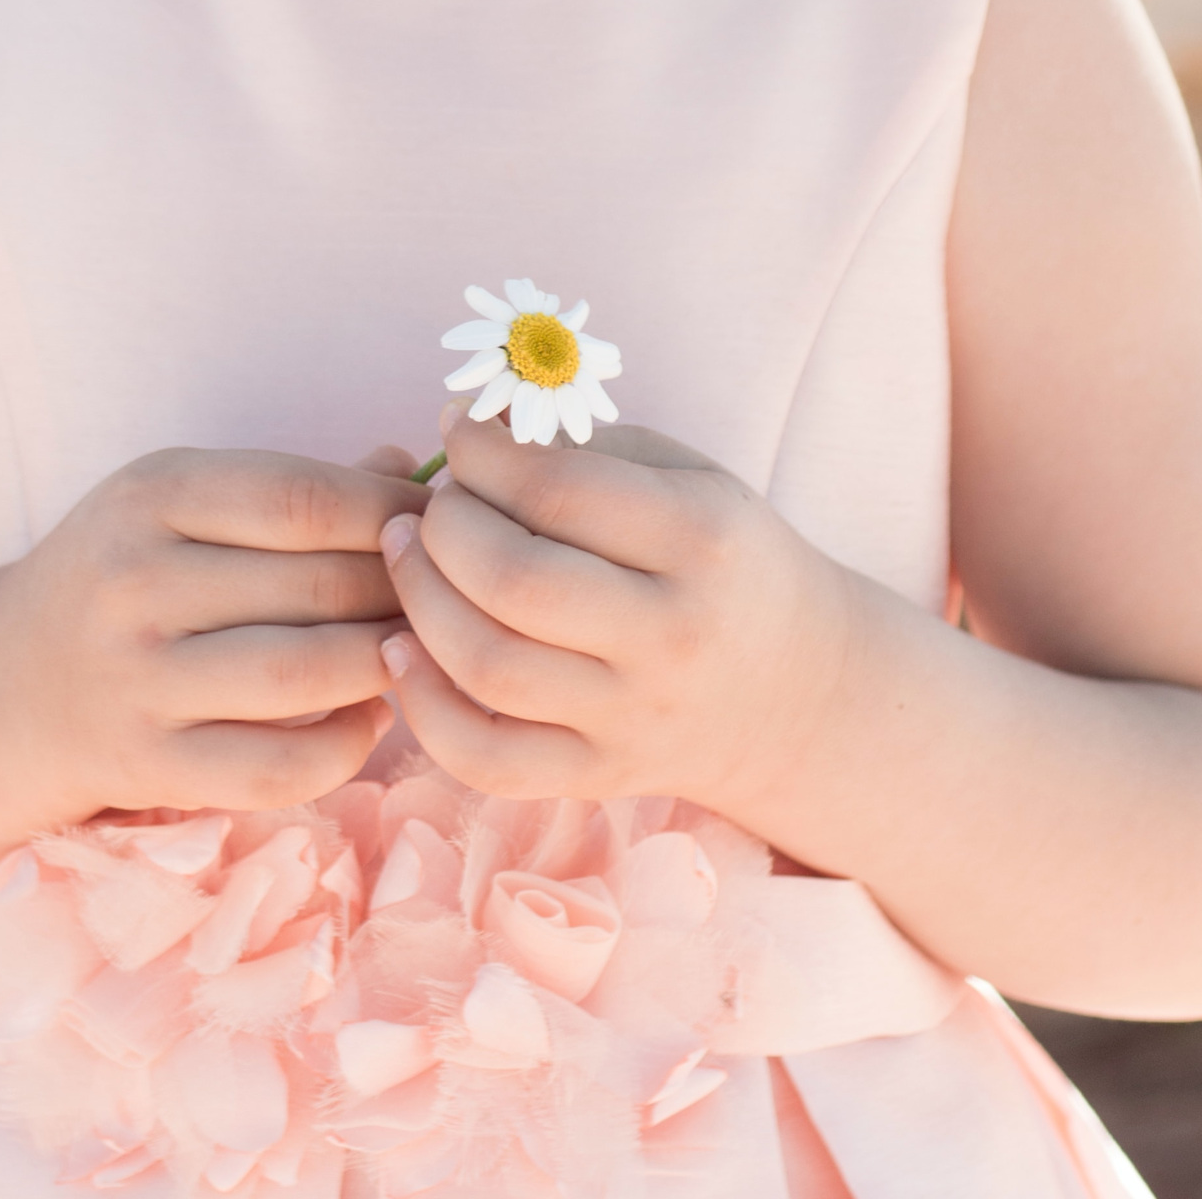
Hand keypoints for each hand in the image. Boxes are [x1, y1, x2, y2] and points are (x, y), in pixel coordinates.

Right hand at [0, 446, 430, 817]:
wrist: (2, 688)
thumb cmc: (125, 580)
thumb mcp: (181, 506)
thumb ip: (294, 489)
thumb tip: (413, 467)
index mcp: (150, 494)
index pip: (304, 497)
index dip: (393, 514)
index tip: (442, 526)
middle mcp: (135, 582)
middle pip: (318, 586)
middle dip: (406, 593)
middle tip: (454, 598)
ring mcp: (136, 679)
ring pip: (306, 674)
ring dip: (387, 666)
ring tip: (420, 653)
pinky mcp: (146, 764)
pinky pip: (278, 765)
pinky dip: (346, 745)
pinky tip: (371, 717)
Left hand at [379, 404, 852, 804]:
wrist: (799, 692)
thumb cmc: (724, 562)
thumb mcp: (690, 481)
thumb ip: (585, 450)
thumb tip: (472, 427)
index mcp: (701, 540)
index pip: (557, 490)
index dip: (481, 452)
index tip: (455, 428)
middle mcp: (670, 636)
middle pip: (513, 580)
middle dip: (443, 527)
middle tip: (432, 504)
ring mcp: (632, 718)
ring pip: (487, 666)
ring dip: (419, 600)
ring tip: (407, 555)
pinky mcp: (598, 775)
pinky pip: (484, 757)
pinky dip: (423, 706)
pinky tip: (402, 649)